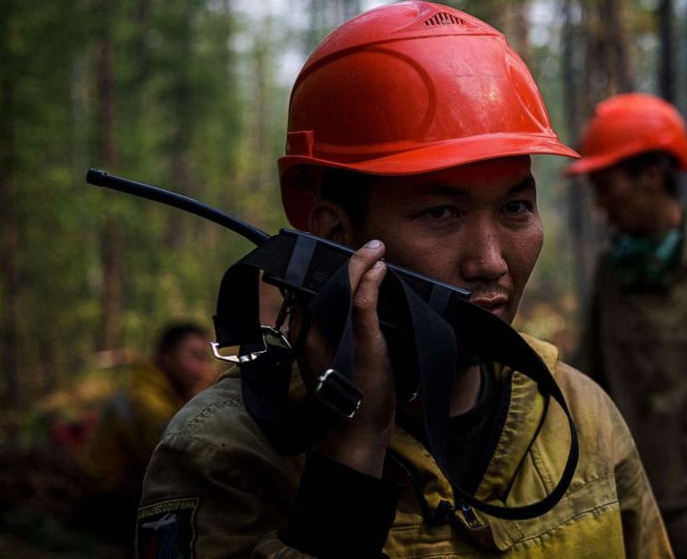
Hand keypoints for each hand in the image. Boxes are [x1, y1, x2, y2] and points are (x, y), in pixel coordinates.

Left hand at [294, 239, 394, 476]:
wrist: (357, 439)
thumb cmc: (363, 396)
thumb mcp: (368, 347)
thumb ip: (366, 305)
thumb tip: (373, 267)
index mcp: (310, 324)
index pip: (330, 278)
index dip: (354, 259)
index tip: (378, 247)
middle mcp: (308, 329)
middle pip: (328, 285)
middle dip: (352, 267)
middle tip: (379, 251)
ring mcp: (317, 341)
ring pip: (333, 300)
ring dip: (354, 283)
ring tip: (378, 268)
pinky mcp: (328, 351)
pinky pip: (338, 315)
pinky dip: (355, 302)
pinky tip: (372, 301)